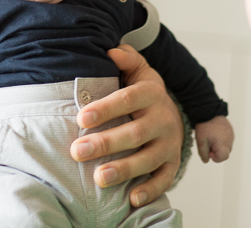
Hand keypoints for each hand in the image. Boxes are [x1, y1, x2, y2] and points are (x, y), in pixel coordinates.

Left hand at [69, 44, 182, 207]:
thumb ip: (127, 58)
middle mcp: (163, 118)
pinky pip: (164, 179)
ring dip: (125, 169)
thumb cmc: (142, 93)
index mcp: (151, 93)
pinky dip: (150, 190)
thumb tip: (112, 51)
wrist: (171, 112)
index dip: (105, 108)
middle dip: (106, 143)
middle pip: (135, 132)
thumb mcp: (138, 71)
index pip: (128, 99)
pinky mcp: (172, 163)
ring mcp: (170, 143)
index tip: (81, 118)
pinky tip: (132, 199)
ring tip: (99, 177)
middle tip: (77, 151)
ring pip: (149, 158)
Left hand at [194, 116, 233, 162]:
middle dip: (216, 151)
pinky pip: (227, 139)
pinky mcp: (230, 130)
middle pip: (225, 153)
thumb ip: (203, 153)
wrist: (209, 110)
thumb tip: (206, 161)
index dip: (214, 157)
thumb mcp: (200, 141)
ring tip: (211, 137)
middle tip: (208, 143)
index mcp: (223, 144)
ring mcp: (231, 135)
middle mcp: (230, 140)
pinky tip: (214, 133)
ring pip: (226, 146)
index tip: (208, 149)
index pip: (222, 158)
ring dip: (219, 145)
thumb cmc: (204, 126)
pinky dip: (221, 139)